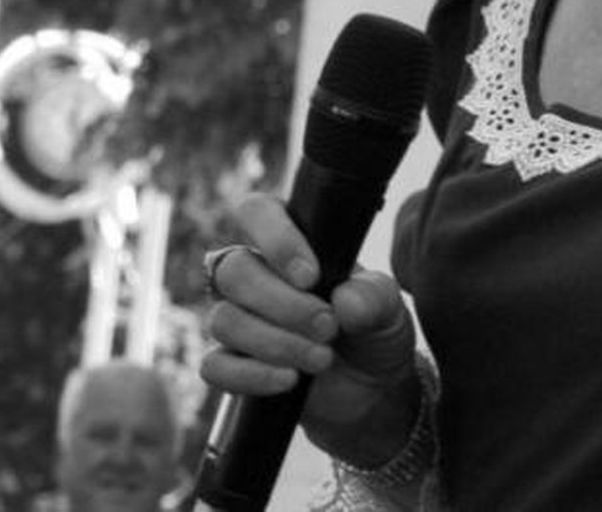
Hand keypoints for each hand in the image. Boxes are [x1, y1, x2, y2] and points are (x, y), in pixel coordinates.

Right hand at [200, 191, 422, 463]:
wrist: (371, 390)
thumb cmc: (372, 331)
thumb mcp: (387, 309)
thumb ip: (374, 298)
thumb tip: (344, 301)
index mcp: (290, 241)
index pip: (257, 212)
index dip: (276, 239)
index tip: (311, 276)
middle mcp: (255, 274)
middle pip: (234, 271)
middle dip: (283, 304)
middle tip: (328, 326)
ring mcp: (237, 319)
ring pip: (224, 320)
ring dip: (276, 342)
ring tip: (322, 358)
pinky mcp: (231, 364)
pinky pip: (214, 367)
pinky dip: (253, 375)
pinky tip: (289, 380)